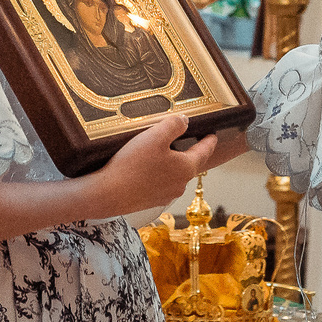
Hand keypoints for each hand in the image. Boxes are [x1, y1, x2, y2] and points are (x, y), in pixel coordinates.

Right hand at [87, 115, 250, 218]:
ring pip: (175, 175)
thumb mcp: (155, 136)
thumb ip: (174, 125)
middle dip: (192, 153)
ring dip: (173, 164)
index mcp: (186, 167)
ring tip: (165, 153)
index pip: (204, 151)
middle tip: (192, 142)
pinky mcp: (151, 200)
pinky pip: (161, 183)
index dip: (209, 141)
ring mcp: (166, 194)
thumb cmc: (132, 164)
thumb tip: (185, 121)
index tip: (213, 135)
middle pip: (190, 164)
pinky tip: (148, 169)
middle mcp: (180, 184)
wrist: (108, 194)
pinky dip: (159, 174)